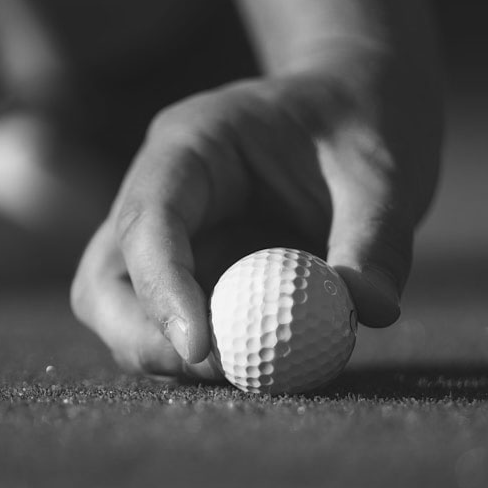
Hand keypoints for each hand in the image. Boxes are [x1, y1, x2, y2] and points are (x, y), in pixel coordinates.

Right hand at [71, 48, 441, 377]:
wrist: (354, 115)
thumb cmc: (361, 125)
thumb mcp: (382, 174)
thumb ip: (377, 241)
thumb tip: (369, 310)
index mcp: (191, 143)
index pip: (147, 219)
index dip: (161, 289)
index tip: (202, 349)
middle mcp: (160, 193)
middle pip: (105, 281)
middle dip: (144, 339)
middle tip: (219, 371)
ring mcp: (168, 240)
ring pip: (125, 315)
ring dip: (172, 356)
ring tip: (256, 366)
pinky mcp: (190, 277)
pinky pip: (174, 330)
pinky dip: (207, 359)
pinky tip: (264, 358)